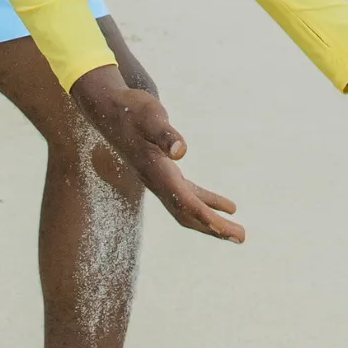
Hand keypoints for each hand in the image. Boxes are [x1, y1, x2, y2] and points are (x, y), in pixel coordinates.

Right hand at [70, 64, 243, 240]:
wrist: (107, 109)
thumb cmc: (131, 110)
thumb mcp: (150, 116)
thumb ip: (165, 134)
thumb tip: (181, 151)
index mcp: (157, 171)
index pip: (185, 201)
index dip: (205, 217)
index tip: (225, 231)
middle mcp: (157, 182)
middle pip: (187, 214)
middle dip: (213, 228)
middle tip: (241, 238)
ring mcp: (158, 180)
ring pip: (188, 209)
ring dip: (211, 222)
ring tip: (237, 233)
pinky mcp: (162, 173)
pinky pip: (187, 196)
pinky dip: (206, 204)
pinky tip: (227, 207)